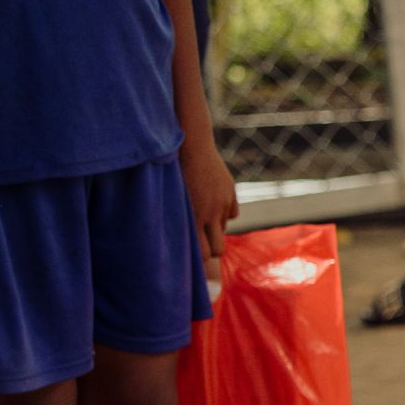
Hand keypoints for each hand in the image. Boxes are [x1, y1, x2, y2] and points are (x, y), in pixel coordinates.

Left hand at [182, 138, 239, 280]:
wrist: (191, 145)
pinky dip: (224, 211)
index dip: (200, 258)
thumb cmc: (173, 174)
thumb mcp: (172, 200)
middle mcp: (209, 213)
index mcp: (192, 218)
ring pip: (223, 228)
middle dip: (212, 249)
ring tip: (201, 214)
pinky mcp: (231, 192)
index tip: (193, 258)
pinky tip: (213, 203)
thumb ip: (179, 222)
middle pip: (219, 249)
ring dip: (215, 226)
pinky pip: (232, 213)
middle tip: (203, 243)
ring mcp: (222, 203)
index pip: (204, 255)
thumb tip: (186, 245)